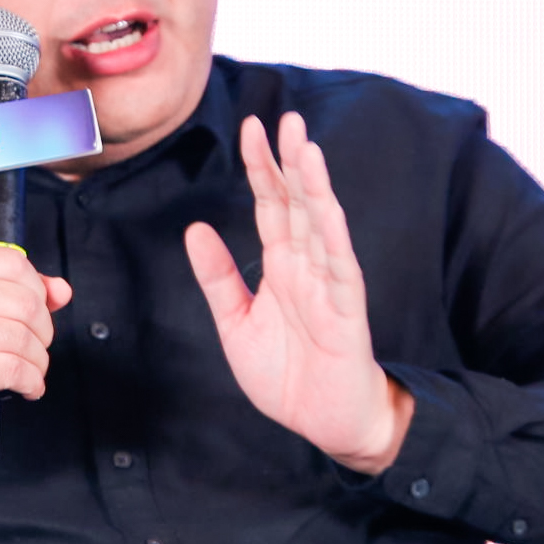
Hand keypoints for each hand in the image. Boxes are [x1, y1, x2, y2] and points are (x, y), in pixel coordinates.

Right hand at [0, 244, 75, 476]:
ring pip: (21, 336)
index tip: (36, 309)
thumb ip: (9, 293)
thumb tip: (60, 289)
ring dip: (37, 360)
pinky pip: (13, 369)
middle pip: (23, 299)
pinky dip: (31, 381)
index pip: (9, 259)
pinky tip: (24, 387)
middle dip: (42, 329)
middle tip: (33, 347)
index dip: (35, 286)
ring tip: (28, 370)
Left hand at [185, 113, 415, 474]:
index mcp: (281, 267)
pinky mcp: (347, 313)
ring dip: (315, 187)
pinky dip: (334, 237)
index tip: (251, 128)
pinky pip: (341, 268)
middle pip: (298, 205)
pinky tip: (328, 208)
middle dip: (292, 162)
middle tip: (286, 119)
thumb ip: (218, 277)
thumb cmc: (287, 376)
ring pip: (322, 226)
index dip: (262, 168)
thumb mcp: (235, 323)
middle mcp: (307, 267)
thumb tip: (196, 228)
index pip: (271, 206)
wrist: (323, 424)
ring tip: (307, 149)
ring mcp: (329, 286)